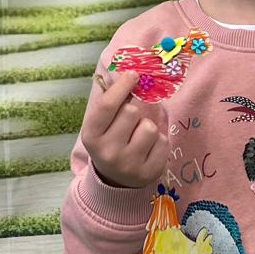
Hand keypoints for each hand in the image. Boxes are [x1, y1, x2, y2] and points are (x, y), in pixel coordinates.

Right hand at [82, 71, 168, 187]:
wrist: (115, 180)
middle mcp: (108, 152)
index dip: (122, 86)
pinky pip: (163, 142)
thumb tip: (130, 73)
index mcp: (91, 137)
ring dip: (147, 127)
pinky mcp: (149, 173)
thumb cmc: (110, 142)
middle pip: (131, 112)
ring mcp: (129, 165)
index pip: (107, 106)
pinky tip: (148, 150)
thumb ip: (112, 102)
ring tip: (139, 138)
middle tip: (130, 123)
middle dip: (134, 112)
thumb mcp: (101, 125)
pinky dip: (158, 142)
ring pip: (150, 127)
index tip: (133, 74)